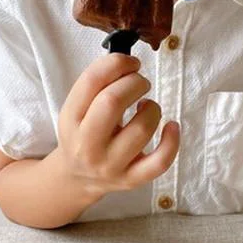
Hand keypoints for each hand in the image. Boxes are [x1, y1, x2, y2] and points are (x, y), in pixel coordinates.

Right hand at [57, 53, 179, 196]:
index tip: (130, 63)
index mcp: (70, 119)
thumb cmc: (83, 133)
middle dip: (135, 82)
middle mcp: (87, 144)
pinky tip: (172, 126)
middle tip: (140, 82)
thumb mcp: (77, 109)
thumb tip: (129, 62)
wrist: (76, 178)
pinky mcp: (131, 180)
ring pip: (141, 130)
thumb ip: (97, 86)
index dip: (117, 63)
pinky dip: (172, 141)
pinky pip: (160, 162)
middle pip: (112, 101)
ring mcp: (110, 165)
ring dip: (153, 108)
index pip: (91, 81)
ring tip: (147, 106)